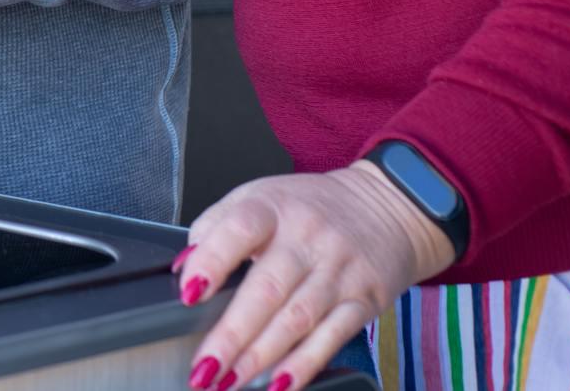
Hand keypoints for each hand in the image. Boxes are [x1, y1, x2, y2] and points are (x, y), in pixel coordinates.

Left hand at [172, 162, 458, 390]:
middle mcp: (306, 238)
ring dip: (260, 356)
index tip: (189, 293)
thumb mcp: (258, 197)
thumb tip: (184, 267)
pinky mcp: (363, 300)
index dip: (212, 260)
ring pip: (296, 319)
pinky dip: (304, 364)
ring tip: (229, 380)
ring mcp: (337, 270)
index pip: (239, 229)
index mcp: (272, 207)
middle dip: (231, 334)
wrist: (385, 207)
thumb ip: (215, 227)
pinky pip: (331, 337)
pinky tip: (280, 384)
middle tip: (204, 367)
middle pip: (266, 289)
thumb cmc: (309, 207)